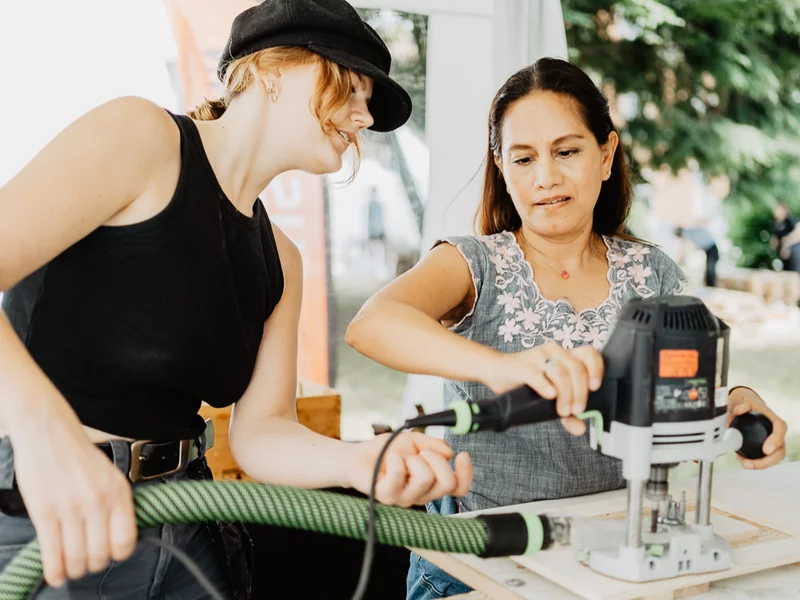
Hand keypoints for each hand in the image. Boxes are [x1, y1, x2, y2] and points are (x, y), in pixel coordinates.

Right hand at [10, 410, 136, 586]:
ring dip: (74, 570)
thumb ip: (116, 503)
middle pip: (101, 554)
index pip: (127, 540)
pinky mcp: (45, 512)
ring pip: (78, 558)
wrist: (49, 432)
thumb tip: (119, 535)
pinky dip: (54, 570)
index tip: (112, 554)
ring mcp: (71, 508)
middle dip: (94, 564)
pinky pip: (53, 554)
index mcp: (119, 492)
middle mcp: (98, 501)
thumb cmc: (78, 454)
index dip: (119, 553)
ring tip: (72, 568)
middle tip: (88, 562)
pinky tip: (55, 574)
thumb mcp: (110, 475)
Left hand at [347, 432, 471, 507]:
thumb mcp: (415, 441)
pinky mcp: (386, 495)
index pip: (458, 488)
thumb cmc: (386, 451)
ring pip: (426, 478)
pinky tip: (389, 458)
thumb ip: (434, 444)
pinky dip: (395, 458)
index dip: (466, 473)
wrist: (357, 456)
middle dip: (437, 460)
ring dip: (414, 458)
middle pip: (447, 483)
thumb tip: (449, 452)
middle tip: (422, 452)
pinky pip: (400, 474)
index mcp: (430, 484)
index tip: (462, 455)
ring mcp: (403, 498)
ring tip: (401, 457)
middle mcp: (420, 495)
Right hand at [483, 343, 603, 436]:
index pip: (589, 353)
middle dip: (580, 392)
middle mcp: (554, 352)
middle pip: (577, 368)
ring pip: (561, 372)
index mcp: (564, 356)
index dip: (596, 369)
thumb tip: (580, 428)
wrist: (497, 372)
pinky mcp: (523, 366)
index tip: (595, 388)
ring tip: (562, 410)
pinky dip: (546, 387)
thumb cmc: (526, 383)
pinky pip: (539, 375)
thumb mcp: (551, 398)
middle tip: (576, 410)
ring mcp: (538, 356)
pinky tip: (549, 396)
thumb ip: (567, 412)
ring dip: (566, 394)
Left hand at [727, 386, 786, 469]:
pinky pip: (765, 458)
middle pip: (780, 449)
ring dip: (760, 464)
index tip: (766, 450)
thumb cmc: (744, 403)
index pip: (780, 427)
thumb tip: (739, 411)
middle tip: (749, 463)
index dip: (776, 439)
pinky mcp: (765, 447)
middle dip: (768, 460)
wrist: (743, 403)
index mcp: (771, 417)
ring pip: (774, 457)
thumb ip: (739, 405)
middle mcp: (775, 431)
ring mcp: (772, 440)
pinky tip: (743, 461)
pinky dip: (755, 463)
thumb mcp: (740, 400)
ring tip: (744, 463)